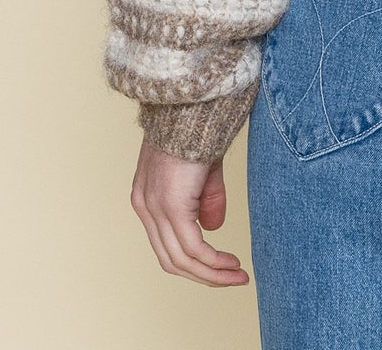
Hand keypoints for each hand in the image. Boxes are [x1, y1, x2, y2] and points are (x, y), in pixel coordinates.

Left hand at [130, 136, 250, 285]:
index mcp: (146, 197)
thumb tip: (212, 229)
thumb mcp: (201, 169)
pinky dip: (212, 262)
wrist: (190, 103)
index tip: (219, 266)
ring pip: (181, 260)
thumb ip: (204, 199)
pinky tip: (230, 264)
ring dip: (211, 274)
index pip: (165, 243)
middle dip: (204, 275)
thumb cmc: (196, 126)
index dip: (192, 261)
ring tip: (236, 276)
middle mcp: (144, 207)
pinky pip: (192, 248)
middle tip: (232, 279)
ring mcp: (154, 209)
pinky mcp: (171, 206)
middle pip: (171, 259)